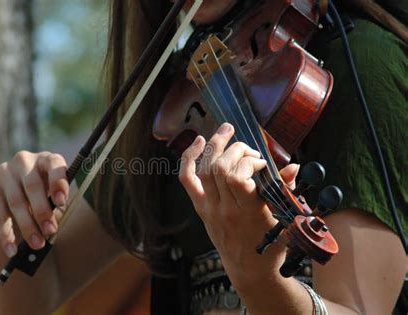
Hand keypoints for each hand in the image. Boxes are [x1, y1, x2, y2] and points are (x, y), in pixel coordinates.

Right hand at [0, 151, 68, 257]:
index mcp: (46, 159)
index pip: (54, 165)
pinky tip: (13, 250)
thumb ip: (57, 205)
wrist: (20, 197)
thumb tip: (52, 226)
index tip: (61, 203)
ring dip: (27, 226)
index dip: (58, 183)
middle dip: (42, 212)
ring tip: (37, 244)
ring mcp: (4, 173)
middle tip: (51, 232)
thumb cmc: (47, 196)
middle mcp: (24, 161)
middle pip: (33, 187)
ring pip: (16, 202)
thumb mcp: (55, 195)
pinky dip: (6, 235)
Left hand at [179, 123, 298, 287]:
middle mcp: (225, 209)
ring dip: (215, 145)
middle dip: (236, 149)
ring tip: (227, 130)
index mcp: (248, 212)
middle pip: (220, 167)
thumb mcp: (283, 218)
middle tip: (251, 152)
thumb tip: (293, 165)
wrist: (250, 269)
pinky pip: (187, 179)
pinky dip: (189, 158)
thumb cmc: (271, 244)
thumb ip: (285, 189)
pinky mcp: (201, 208)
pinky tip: (198, 141)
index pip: (237, 177)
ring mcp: (209, 208)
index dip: (249, 162)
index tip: (262, 164)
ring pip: (204, 169)